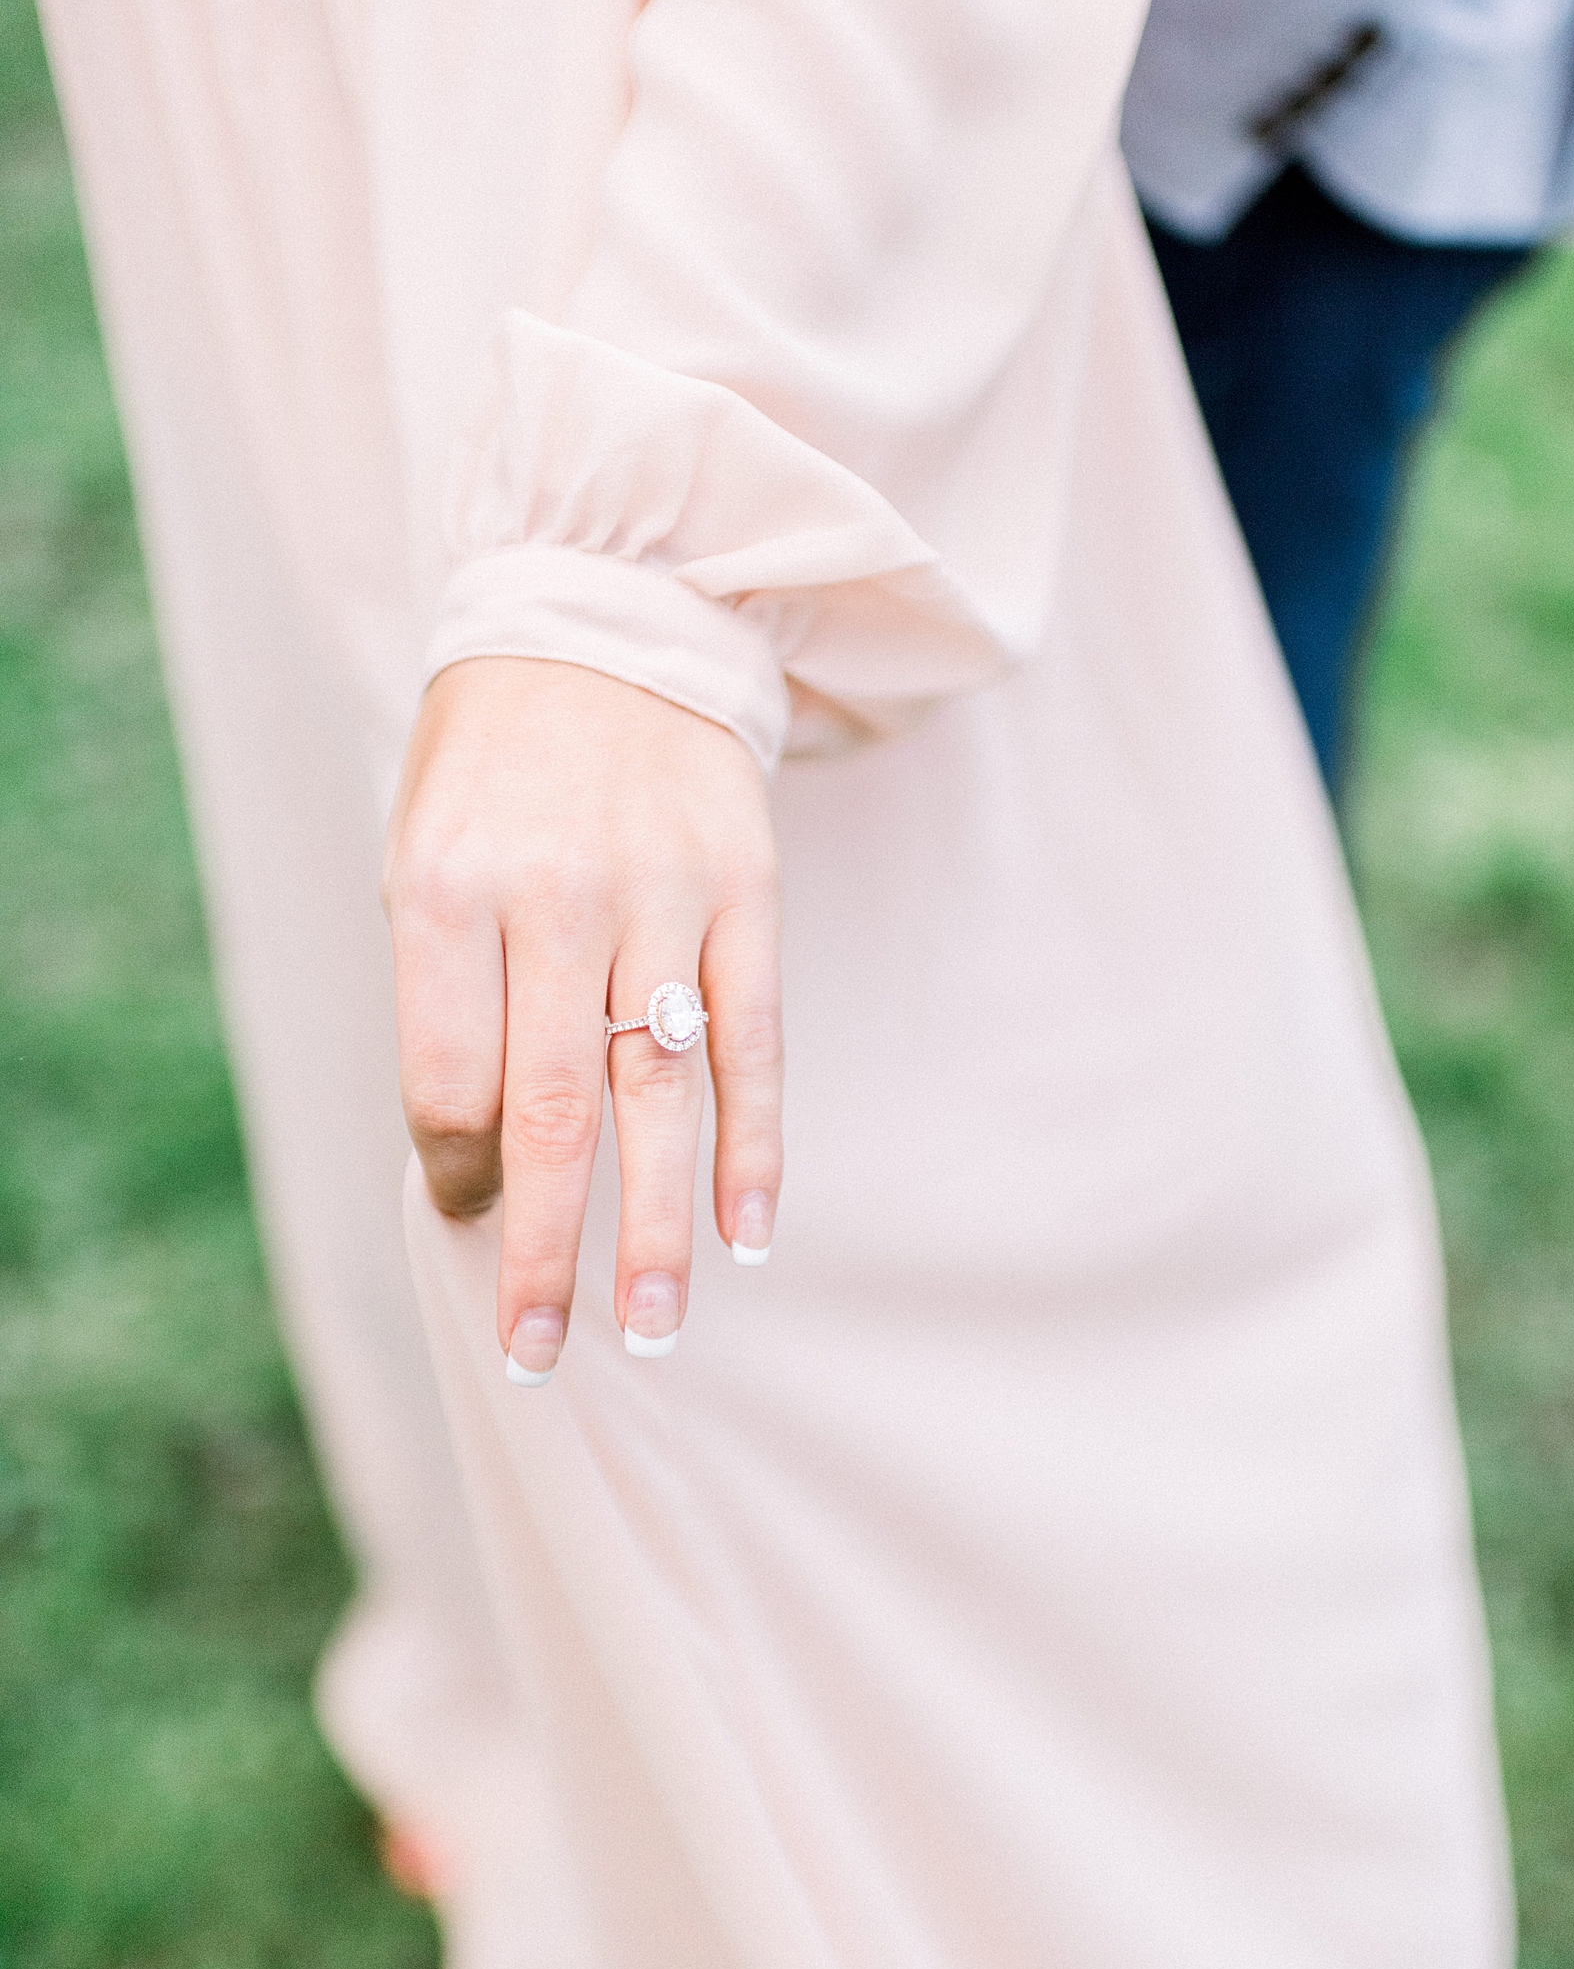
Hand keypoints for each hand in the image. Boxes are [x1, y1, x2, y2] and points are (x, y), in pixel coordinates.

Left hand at [383, 658, 782, 1379]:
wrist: (606, 616)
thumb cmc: (493, 761)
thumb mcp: (423, 850)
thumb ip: (445, 994)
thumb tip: (483, 1154)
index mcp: (447, 889)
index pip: (447, 1082)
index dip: (456, 1170)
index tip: (470, 1209)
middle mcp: (556, 899)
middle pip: (554, 1114)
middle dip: (545, 1250)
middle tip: (541, 1352)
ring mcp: (663, 897)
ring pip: (661, 1096)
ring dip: (654, 1228)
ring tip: (647, 1330)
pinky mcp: (747, 895)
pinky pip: (756, 1041)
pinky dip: (755, 1143)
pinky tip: (748, 1231)